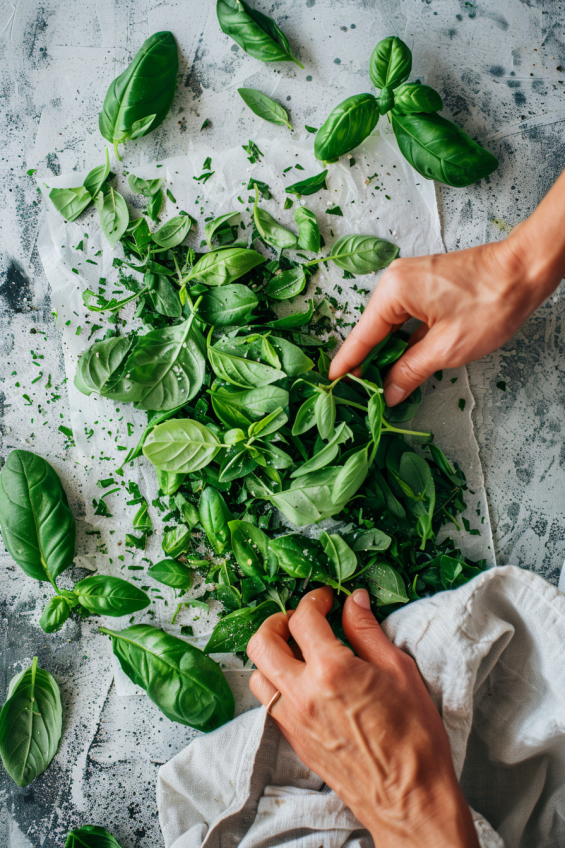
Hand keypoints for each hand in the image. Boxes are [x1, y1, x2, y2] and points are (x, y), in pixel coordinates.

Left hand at [248, 587, 479, 847]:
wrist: (410, 798)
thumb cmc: (414, 735)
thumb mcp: (399, 671)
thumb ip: (368, 631)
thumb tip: (354, 600)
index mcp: (331, 670)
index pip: (303, 619)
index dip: (313, 600)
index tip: (326, 599)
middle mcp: (302, 694)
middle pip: (262, 642)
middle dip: (277, 621)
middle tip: (300, 619)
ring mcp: (293, 720)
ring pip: (258, 674)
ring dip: (271, 654)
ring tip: (297, 650)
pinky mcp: (293, 740)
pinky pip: (268, 702)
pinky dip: (276, 683)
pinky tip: (302, 681)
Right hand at [328, 229, 560, 405]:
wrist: (525, 268)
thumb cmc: (492, 301)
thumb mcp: (447, 348)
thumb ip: (410, 371)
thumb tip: (388, 392)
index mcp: (393, 291)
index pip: (362, 336)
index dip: (348, 363)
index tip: (332, 382)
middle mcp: (396, 281)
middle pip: (373, 330)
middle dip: (368, 361)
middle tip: (359, 393)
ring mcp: (411, 280)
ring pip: (390, 325)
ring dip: (388, 352)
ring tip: (377, 383)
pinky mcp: (427, 284)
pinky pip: (405, 316)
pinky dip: (403, 339)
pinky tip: (402, 361)